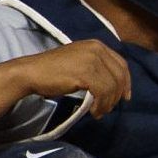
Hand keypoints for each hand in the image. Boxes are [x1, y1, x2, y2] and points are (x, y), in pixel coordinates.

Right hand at [14, 39, 132, 116]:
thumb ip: (96, 67)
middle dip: (118, 94)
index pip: (121, 64)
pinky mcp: (86, 72)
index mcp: (97, 45)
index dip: (126, 82)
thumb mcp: (79, 62)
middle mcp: (97, 49)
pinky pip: (103, 92)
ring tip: (99, 112)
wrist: (31, 72)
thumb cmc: (52, 70)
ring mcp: (92, 60)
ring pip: (112, 86)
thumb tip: (113, 84)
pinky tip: (93, 111)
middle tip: (110, 108)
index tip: (125, 96)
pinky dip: (101, 104)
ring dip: (108, 103)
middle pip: (120, 75)